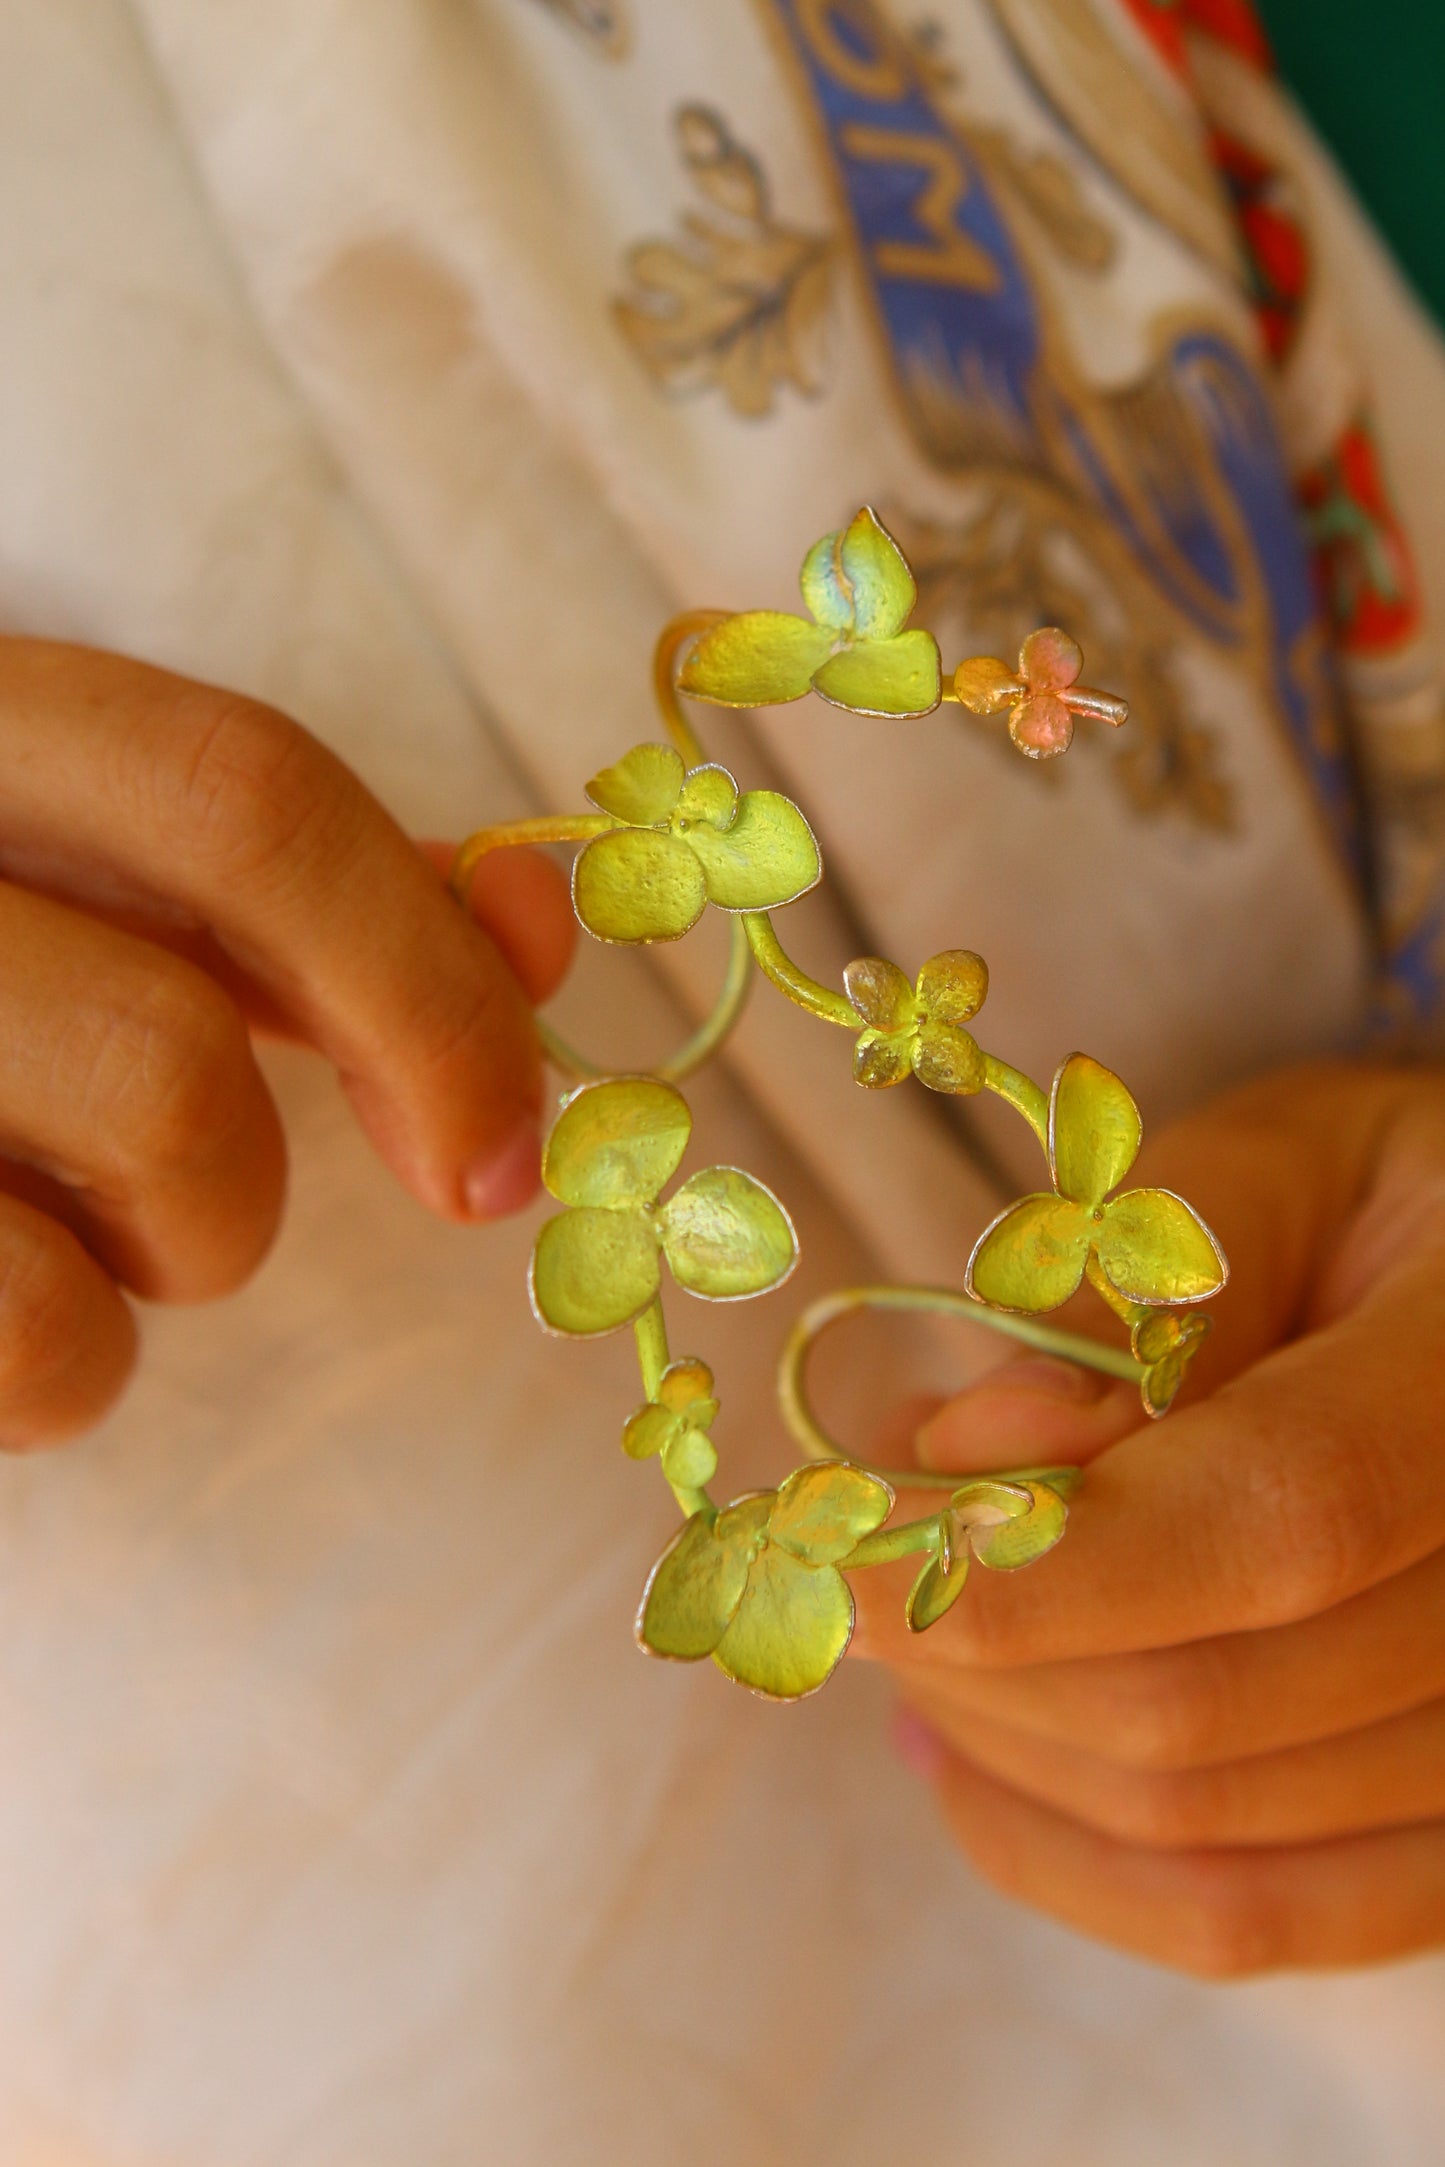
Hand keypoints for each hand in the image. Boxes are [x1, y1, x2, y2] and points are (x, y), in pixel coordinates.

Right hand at [0, 639, 573, 1448]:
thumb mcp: (84, 887)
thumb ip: (297, 903)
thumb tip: (526, 928)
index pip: (236, 793)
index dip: (422, 965)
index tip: (506, 1126)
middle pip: (181, 1039)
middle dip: (327, 1146)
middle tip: (431, 1191)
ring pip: (130, 1157)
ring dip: (188, 1242)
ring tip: (91, 1221)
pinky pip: (29, 1342)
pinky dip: (67, 1369)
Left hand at [853, 1060, 1444, 1974]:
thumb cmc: (1372, 1201)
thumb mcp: (1259, 1170)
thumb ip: (1120, 1298)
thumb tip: (969, 1455)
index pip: (1275, 1521)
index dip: (1029, 1566)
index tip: (828, 1551)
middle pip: (1206, 1703)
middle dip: (968, 1647)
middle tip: (846, 1557)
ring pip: (1204, 1824)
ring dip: (997, 1739)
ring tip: (896, 1628)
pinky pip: (1260, 1915)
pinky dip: (1074, 1858)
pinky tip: (959, 1763)